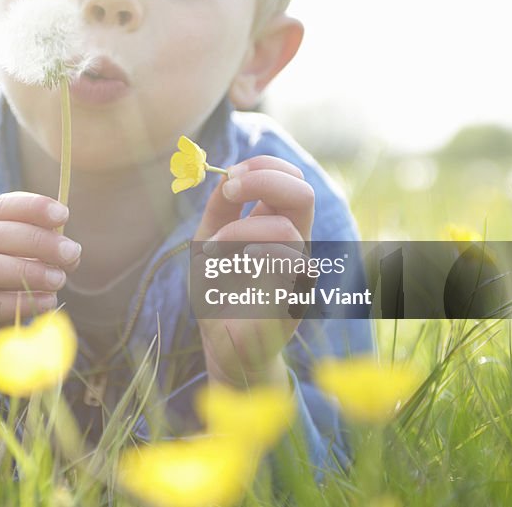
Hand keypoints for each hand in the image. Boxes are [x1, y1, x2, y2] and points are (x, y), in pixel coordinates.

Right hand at [0, 192, 80, 381]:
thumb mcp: (17, 266)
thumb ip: (40, 253)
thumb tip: (71, 251)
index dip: (31, 207)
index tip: (63, 215)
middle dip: (36, 241)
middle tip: (71, 252)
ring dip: (27, 271)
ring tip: (59, 280)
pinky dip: (17, 302)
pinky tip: (45, 302)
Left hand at [194, 156, 313, 386]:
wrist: (221, 346)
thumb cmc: (217, 293)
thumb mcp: (207, 242)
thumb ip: (218, 210)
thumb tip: (226, 175)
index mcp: (278, 226)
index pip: (291, 179)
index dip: (263, 166)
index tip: (229, 176)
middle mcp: (295, 245)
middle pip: (304, 191)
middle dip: (264, 179)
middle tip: (229, 191)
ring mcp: (297, 273)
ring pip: (285, 228)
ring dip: (240, 230)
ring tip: (213, 250)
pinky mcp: (292, 301)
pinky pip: (283, 266)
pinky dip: (248, 257)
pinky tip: (225, 267)